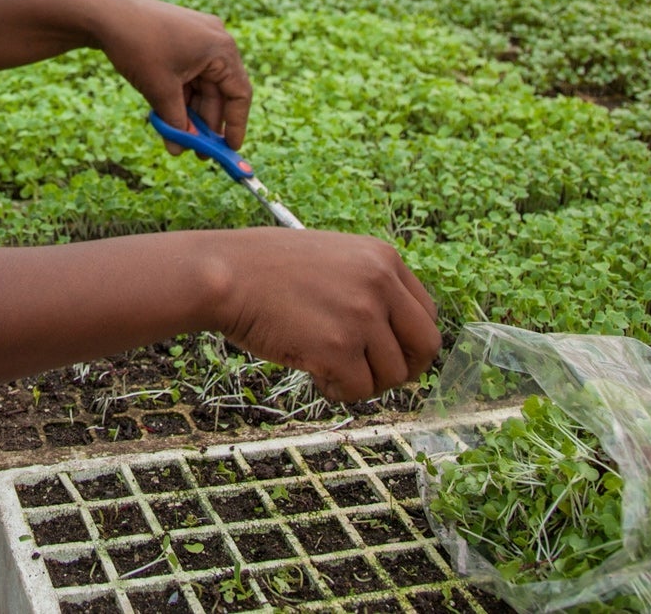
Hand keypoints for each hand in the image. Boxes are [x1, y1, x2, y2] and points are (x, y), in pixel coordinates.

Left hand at [85, 0, 251, 149]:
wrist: (104, 13)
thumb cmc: (138, 45)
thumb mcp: (160, 90)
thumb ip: (176, 123)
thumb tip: (181, 150)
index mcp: (221, 48)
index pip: (239, 93)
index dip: (235, 124)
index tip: (229, 150)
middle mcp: (215, 40)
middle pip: (219, 91)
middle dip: (206, 123)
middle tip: (197, 152)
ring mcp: (197, 38)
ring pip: (200, 85)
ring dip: (189, 112)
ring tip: (177, 138)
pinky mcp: (180, 39)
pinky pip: (188, 74)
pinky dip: (179, 96)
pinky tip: (168, 118)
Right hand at [213, 228, 441, 401]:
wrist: (224, 274)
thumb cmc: (266, 269)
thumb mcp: (332, 258)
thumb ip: (367, 285)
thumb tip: (395, 335)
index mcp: (383, 258)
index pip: (427, 314)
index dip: (409, 342)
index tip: (387, 354)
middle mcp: (380, 284)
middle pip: (426, 346)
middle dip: (403, 369)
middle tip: (372, 375)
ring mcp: (361, 317)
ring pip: (391, 375)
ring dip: (364, 382)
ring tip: (330, 371)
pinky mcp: (337, 349)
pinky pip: (358, 390)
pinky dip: (339, 392)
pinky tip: (315, 377)